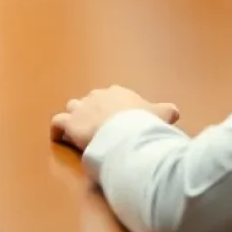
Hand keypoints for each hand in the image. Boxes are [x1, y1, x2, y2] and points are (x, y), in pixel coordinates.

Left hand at [50, 85, 178, 151]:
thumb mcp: (159, 115)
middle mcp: (97, 96)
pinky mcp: (70, 124)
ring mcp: (81, 109)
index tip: (118, 122)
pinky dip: (58, 131)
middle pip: (91, 101)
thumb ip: (164, 111)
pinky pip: (57, 124)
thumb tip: (174, 110)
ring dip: (75, 119)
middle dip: (93, 113)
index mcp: (117, 93)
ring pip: (72, 108)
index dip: (113, 110)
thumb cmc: (145, 123)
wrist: (128, 133)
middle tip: (100, 130)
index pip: (111, 97)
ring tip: (79, 132)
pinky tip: (60, 138)